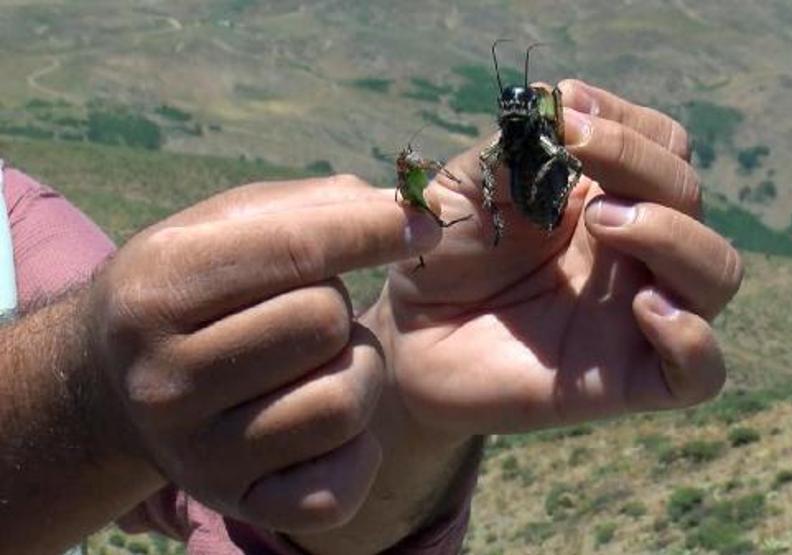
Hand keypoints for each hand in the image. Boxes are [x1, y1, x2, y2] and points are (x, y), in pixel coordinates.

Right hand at [85, 176, 440, 531]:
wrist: (115, 385)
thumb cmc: (192, 286)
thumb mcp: (224, 226)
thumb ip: (315, 206)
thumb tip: (410, 209)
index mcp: (156, 293)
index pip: (293, 252)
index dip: (372, 230)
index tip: (423, 223)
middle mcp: (165, 381)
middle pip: (324, 323)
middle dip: (339, 306)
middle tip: (309, 310)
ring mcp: (198, 455)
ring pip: (343, 403)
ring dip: (356, 372)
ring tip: (319, 363)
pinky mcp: (237, 504)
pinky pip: (338, 488)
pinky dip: (357, 451)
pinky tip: (329, 423)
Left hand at [376, 79, 742, 435]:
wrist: (405, 339)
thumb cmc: (440, 257)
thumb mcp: (466, 188)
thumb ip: (515, 149)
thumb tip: (557, 102)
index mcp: (606, 198)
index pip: (664, 146)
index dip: (627, 122)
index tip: (567, 109)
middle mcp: (633, 254)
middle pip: (691, 194)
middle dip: (638, 162)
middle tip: (574, 154)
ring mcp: (634, 317)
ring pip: (717, 272)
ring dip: (674, 234)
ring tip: (602, 222)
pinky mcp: (624, 382)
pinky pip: (700, 373)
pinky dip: (693, 340)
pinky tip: (645, 309)